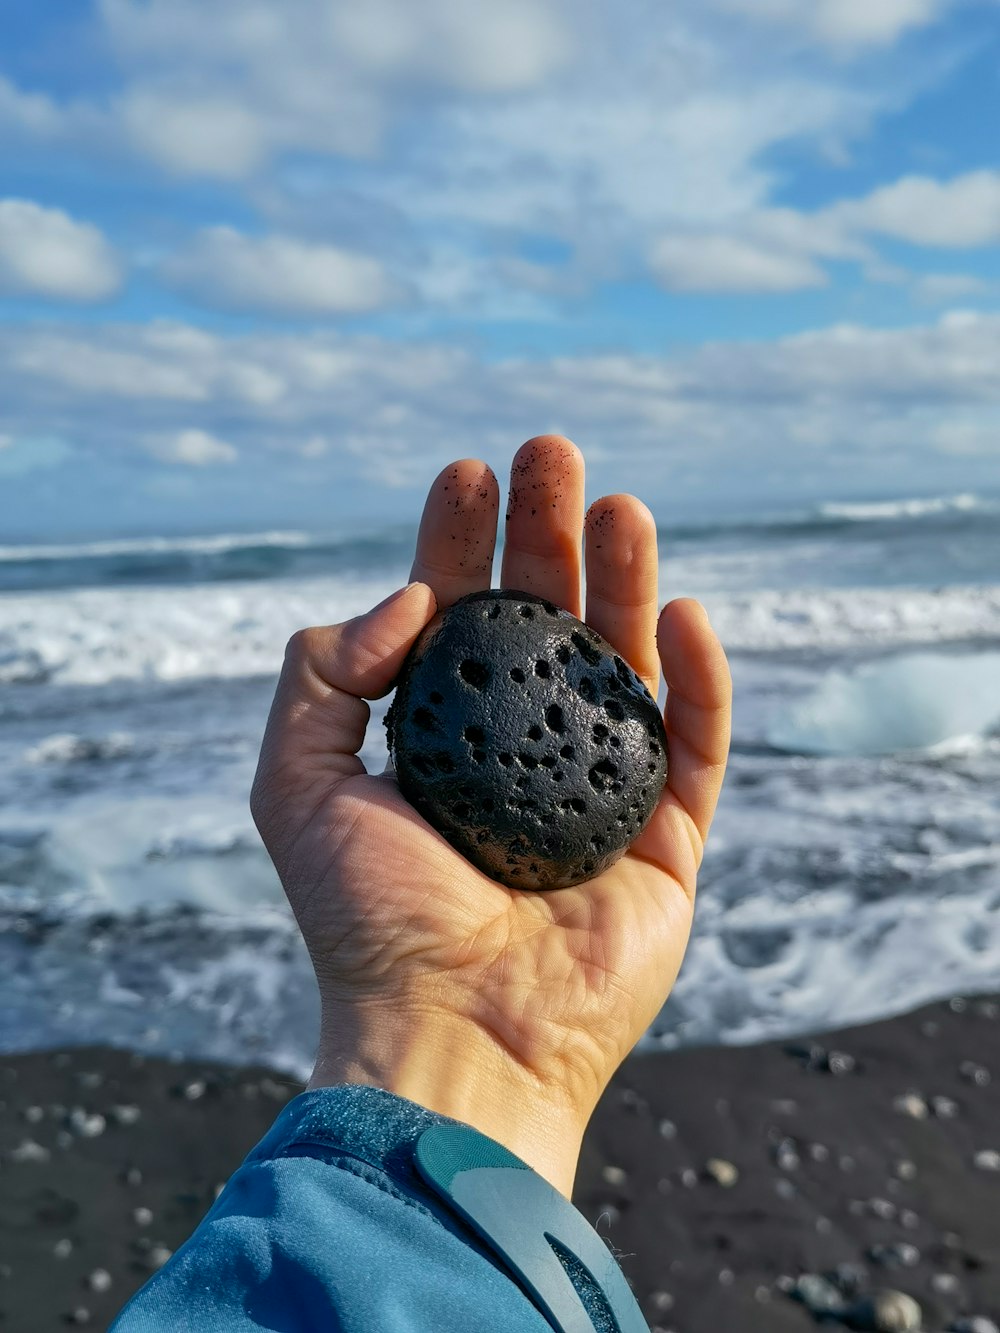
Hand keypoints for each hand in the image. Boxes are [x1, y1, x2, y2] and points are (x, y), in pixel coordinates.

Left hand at [250, 436, 730, 1195]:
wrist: (450, 1039)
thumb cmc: (367, 921)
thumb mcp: (295, 782)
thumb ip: (322, 675)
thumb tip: (411, 598)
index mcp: (442, 741)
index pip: (461, 620)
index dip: (462, 543)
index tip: (467, 474)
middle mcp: (522, 755)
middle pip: (547, 622)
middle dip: (548, 533)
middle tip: (551, 452)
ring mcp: (599, 794)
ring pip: (625, 665)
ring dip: (626, 579)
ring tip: (619, 502)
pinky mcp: (667, 843)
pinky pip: (697, 750)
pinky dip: (701, 683)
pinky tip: (684, 614)